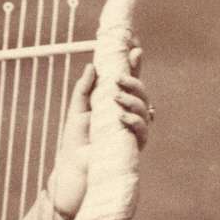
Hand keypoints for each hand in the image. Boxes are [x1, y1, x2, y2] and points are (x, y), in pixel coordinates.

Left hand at [49, 45, 151, 219]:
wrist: (72, 171)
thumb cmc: (75, 142)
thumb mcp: (77, 110)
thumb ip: (84, 89)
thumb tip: (92, 66)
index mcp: (115, 104)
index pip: (129, 81)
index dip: (135, 64)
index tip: (135, 47)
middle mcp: (128, 116)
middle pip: (142, 93)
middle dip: (135, 82)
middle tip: (119, 79)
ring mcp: (132, 131)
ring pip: (146, 109)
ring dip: (134, 100)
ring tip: (117, 97)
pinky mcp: (132, 147)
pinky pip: (142, 131)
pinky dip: (134, 121)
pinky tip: (122, 117)